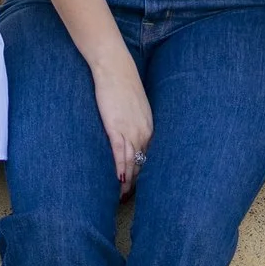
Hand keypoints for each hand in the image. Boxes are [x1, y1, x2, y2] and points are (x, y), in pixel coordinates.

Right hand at [90, 54, 153, 192]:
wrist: (115, 67)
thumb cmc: (123, 83)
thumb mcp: (135, 105)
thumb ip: (135, 120)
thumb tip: (130, 130)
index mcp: (150, 127)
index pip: (149, 157)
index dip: (144, 173)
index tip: (140, 185)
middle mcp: (144, 132)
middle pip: (142, 163)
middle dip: (137, 182)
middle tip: (129, 197)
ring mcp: (131, 131)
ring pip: (131, 162)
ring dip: (127, 181)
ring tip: (121, 197)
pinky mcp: (116, 128)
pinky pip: (119, 154)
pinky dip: (119, 168)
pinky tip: (119, 180)